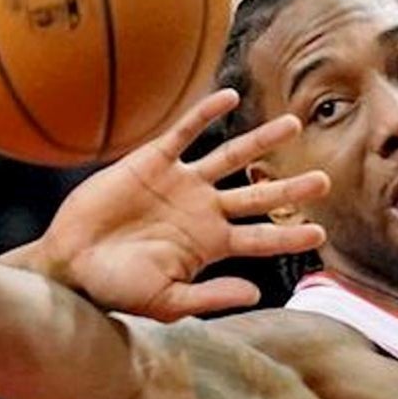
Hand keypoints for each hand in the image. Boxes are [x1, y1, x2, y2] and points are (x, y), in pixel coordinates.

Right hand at [37, 91, 328, 320]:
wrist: (72, 263)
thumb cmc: (116, 288)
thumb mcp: (167, 300)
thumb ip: (211, 295)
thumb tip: (256, 292)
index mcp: (212, 245)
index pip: (262, 237)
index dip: (290, 234)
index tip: (321, 234)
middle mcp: (204, 211)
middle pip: (258, 194)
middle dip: (291, 188)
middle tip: (325, 181)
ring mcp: (182, 183)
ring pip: (232, 156)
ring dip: (262, 141)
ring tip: (294, 125)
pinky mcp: (153, 161)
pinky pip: (184, 132)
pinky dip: (206, 114)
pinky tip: (229, 98)